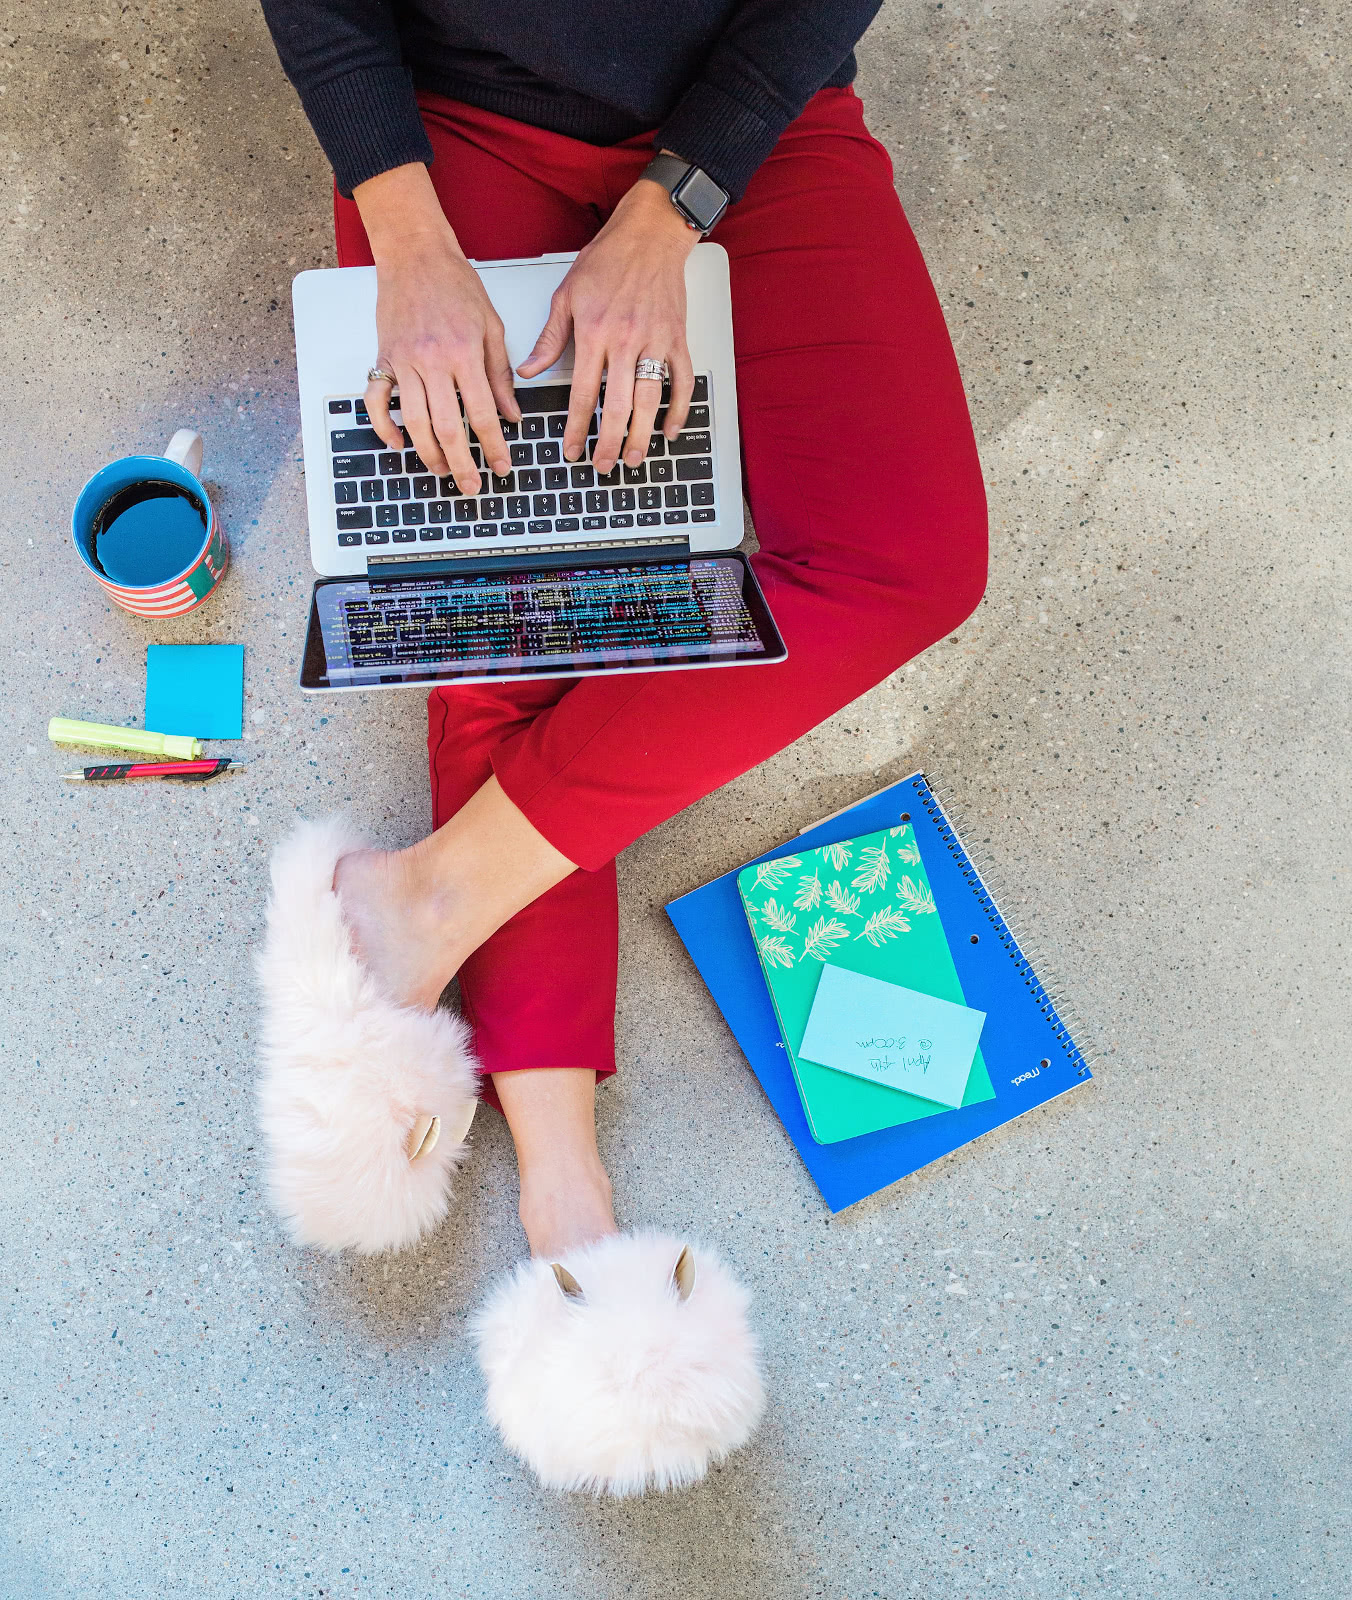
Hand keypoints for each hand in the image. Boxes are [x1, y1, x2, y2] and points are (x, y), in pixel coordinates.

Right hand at [354, 165, 518, 495]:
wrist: (414, 254)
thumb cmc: (455, 284)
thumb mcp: (491, 326)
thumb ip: (500, 373)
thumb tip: (512, 415)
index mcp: (463, 353)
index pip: (481, 413)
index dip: (493, 446)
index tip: (502, 466)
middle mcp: (432, 361)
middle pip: (446, 427)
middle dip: (462, 463)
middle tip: (472, 486)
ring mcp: (403, 362)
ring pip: (413, 422)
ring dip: (428, 454)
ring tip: (443, 471)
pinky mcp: (383, 359)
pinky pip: (376, 402)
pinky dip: (384, 427)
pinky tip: (398, 444)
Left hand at [517, 174, 699, 474]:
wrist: (649, 234)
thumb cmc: (606, 260)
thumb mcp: (566, 295)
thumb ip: (549, 339)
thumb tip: (527, 372)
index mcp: (594, 331)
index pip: (581, 393)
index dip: (575, 427)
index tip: (570, 450)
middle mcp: (625, 339)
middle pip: (616, 405)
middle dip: (608, 442)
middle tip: (602, 466)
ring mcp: (655, 341)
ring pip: (650, 400)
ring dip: (641, 435)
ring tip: (632, 458)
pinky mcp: (677, 339)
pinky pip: (682, 382)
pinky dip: (678, 410)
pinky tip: (669, 431)